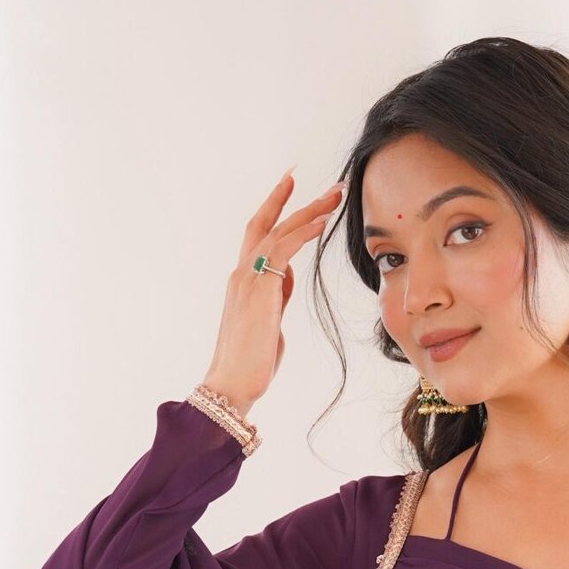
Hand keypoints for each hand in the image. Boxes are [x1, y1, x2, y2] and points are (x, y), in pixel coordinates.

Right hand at [202, 170, 344, 415]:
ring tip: (335, 196)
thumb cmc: (252, 361)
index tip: (293, 187)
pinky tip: (322, 223)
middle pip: (267, 223)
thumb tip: (286, 277)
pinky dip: (303, 233)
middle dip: (292, 199)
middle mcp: (242, 273)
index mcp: (244, 281)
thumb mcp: (270, 322)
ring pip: (279, 231)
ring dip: (309, 211)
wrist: (234, 384)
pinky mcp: (259, 289)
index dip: (276, 209)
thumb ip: (276, 296)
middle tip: (322, 184)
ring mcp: (247, 279)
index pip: (260, 235)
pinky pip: (283, 251)